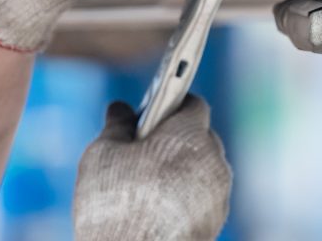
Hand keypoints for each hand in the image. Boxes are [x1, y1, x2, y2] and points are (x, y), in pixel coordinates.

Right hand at [73, 96, 231, 240]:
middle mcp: (213, 160)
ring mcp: (219, 192)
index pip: (192, 104)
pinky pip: (205, 195)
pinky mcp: (217, 219)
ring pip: (203, 167)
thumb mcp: (102, 155)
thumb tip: (120, 108)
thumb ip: (116, 125)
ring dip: (183, 167)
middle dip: (176, 138)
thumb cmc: (116, 206)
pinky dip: (188, 194)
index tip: (153, 110)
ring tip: (148, 180)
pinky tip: (160, 205)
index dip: (172, 103)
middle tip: (145, 148)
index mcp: (189, 135)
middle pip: (199, 136)